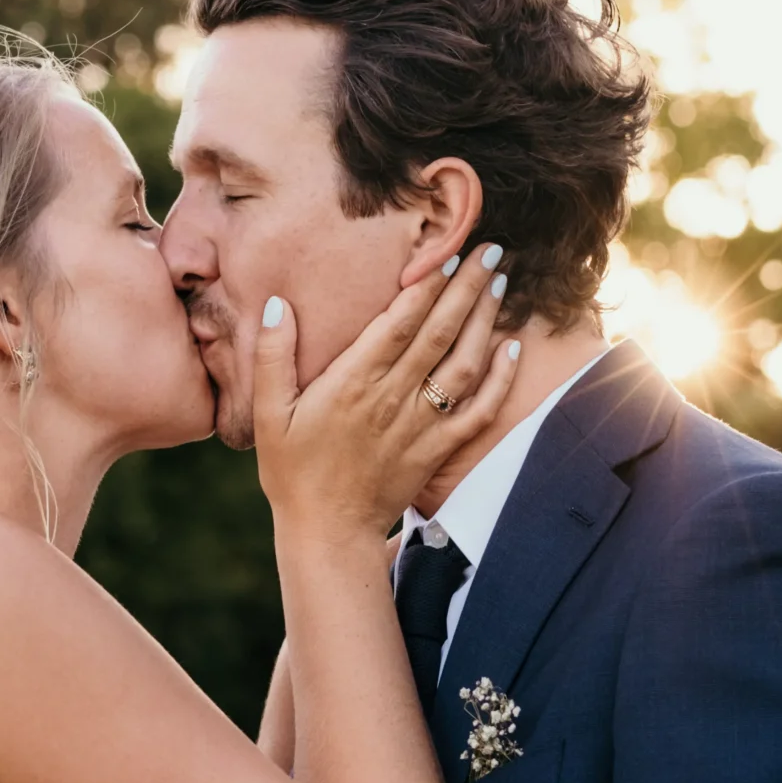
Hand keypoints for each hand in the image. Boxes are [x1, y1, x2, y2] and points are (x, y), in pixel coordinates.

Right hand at [253, 245, 522, 540]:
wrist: (328, 532)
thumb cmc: (293, 471)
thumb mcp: (269, 414)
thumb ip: (272, 356)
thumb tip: (277, 304)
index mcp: (353, 383)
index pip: (399, 321)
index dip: (427, 282)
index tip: (447, 249)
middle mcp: (393, 398)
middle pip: (439, 332)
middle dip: (466, 287)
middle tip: (490, 250)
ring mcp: (420, 425)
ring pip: (463, 364)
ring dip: (485, 322)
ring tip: (500, 285)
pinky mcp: (437, 450)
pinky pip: (478, 411)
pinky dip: (499, 379)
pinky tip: (512, 349)